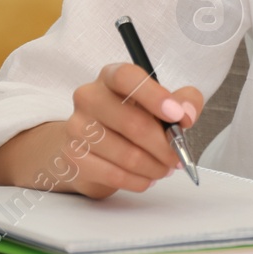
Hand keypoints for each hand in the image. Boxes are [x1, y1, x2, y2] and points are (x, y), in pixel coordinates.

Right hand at [0, 64, 203, 197]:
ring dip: (145, 163)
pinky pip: (99, 169)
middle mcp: (85, 96)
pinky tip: (140, 180)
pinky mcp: (64, 157)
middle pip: (122, 114)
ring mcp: (71, 126)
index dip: (154, 92)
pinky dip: (127, 178)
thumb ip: (179, 105)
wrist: (68, 151)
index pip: (127, 74)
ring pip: (113, 145)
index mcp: (110, 77)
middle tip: (176, 156)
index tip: (179, 113)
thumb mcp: (154, 111)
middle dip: (156, 140)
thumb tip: (188, 111)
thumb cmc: (123, 126)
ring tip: (161, 170)